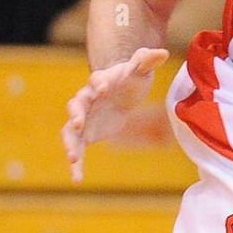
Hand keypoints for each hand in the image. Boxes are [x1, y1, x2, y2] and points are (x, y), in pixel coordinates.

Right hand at [62, 47, 169, 182]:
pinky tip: (76, 179)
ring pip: (69, 131)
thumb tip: (162, 52)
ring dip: (69, 143)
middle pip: (75, 105)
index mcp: (100, 81)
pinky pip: (77, 149)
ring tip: (72, 158)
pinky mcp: (84, 134)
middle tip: (78, 122)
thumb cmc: (131, 78)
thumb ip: (147, 60)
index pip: (95, 80)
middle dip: (75, 113)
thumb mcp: (140, 69)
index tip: (102, 88)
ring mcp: (82, 118)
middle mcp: (86, 99)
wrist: (120, 91)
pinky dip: (75, 164)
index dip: (97, 83)